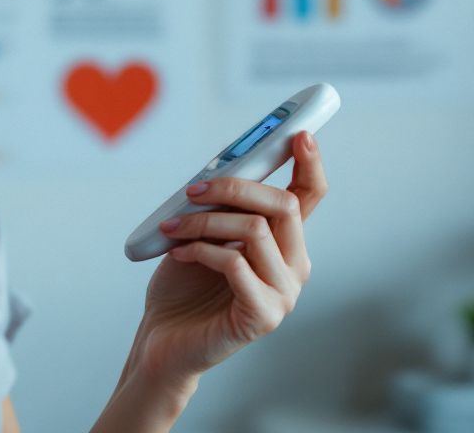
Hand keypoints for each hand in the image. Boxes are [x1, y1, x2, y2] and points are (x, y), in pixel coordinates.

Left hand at [131, 132, 328, 387]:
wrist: (163, 338)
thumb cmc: (183, 285)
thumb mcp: (203, 232)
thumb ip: (222, 205)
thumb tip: (225, 167)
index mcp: (284, 243)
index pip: (309, 197)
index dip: (309, 163)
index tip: (299, 134)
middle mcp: (294, 267)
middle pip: (284, 205)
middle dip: (235, 187)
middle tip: (195, 189)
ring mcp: (283, 294)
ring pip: (255, 230)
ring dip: (205, 221)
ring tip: (174, 227)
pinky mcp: (263, 316)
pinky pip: (235, 263)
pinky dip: (200, 250)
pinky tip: (180, 253)